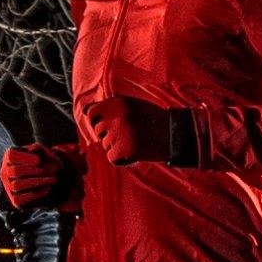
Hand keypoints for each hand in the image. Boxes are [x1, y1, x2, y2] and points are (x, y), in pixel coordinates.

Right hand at [0, 143, 83, 209]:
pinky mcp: (15, 201)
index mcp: (10, 156)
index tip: (39, 161)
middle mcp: (5, 172)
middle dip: (36, 172)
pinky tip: (47, 189)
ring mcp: (9, 187)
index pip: (12, 156)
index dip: (25, 159)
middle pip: (16, 171)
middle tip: (53, 171)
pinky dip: (35, 194)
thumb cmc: (43, 162)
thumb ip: (43, 150)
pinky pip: (22, 199)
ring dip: (38, 182)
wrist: (42, 179)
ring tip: (54, 179)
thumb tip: (46, 152)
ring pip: (18, 185)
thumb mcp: (42, 152)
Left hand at [78, 96, 197, 167]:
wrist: (176, 135)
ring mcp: (119, 134)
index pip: (91, 113)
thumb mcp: (133, 105)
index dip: (98, 121)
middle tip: (130, 134)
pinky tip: (136, 153)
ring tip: (137, 141)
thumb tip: (85, 110)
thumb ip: (111, 107)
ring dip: (118, 147)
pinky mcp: (123, 150)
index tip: (109, 124)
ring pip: (106, 145)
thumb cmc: (154, 120)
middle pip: (99, 131)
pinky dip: (122, 159)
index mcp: (117, 103)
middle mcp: (115, 117)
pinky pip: (112, 158)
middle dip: (110, 135)